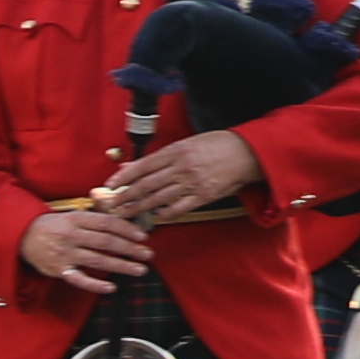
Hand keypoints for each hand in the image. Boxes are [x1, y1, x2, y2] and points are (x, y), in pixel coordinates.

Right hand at [16, 199, 150, 295]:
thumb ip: (96, 216)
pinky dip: (95, 285)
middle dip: (130, 249)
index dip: (127, 229)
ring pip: (97, 261)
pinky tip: (111, 287)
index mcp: (76, 219)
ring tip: (140, 269)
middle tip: (148, 254)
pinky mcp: (59, 270)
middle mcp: (72, 236)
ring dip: (121, 266)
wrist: (22, 236)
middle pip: (106, 243)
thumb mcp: (73, 214)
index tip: (143, 236)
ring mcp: (65, 254)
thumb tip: (123, 215)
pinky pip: (79, 279)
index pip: (107, 223)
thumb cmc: (55, 225)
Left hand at [99, 128, 251, 222]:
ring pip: (158, 199)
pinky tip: (156, 215)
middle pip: (146, 185)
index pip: (143, 166)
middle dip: (125, 196)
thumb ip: (161, 157)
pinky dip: (164, 214)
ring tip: (126, 213)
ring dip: (139, 207)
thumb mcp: (188, 143)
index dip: (123, 176)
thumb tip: (134, 164)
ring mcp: (193, 183)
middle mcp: (182, 168)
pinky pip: (178, 209)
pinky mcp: (204, 196)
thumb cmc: (220, 145)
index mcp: (177, 151)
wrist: (249, 153)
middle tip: (111, 204)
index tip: (109, 184)